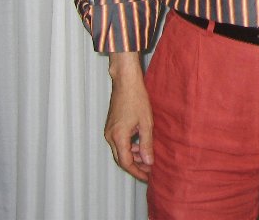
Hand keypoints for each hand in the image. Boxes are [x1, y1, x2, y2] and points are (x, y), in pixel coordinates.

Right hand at [104, 53, 154, 180]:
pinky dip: (129, 147)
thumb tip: (148, 162)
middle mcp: (110, 136)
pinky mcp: (111, 127)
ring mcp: (109, 131)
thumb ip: (147, 144)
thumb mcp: (146, 123)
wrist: (125, 82)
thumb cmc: (137, 98)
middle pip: (121, 159)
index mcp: (118, 137)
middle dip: (135, 166)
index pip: (126, 162)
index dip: (137, 171)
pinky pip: (119, 142)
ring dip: (133, 156)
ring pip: (120, 151)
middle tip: (149, 170)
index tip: (148, 176)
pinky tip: (140, 145)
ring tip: (147, 158)